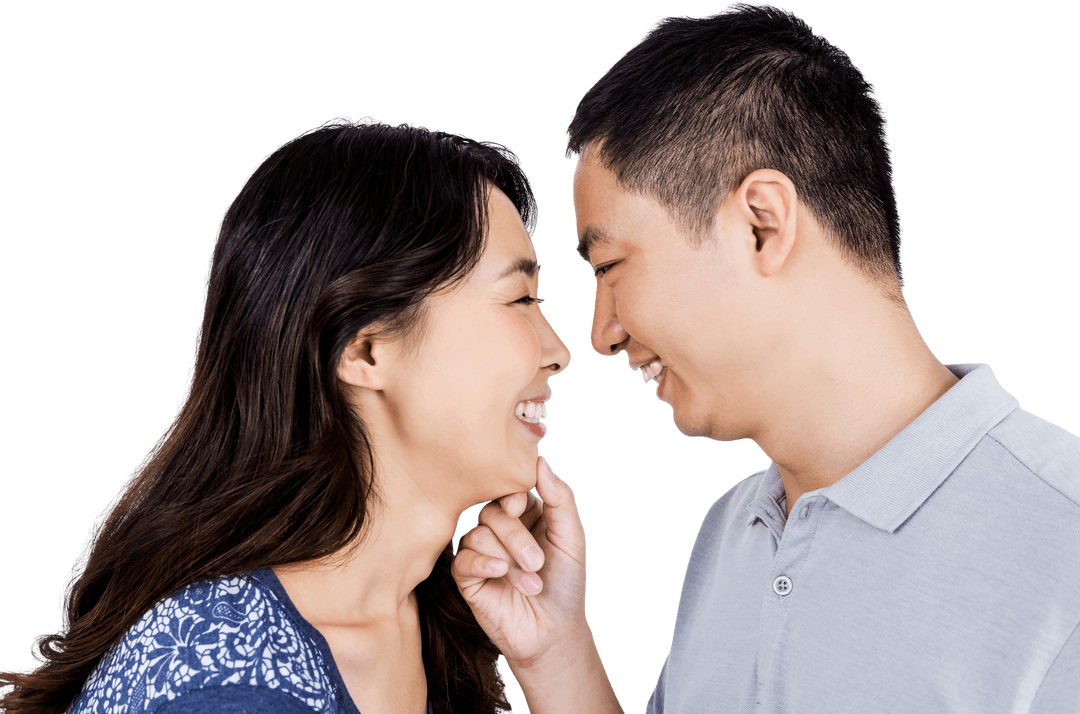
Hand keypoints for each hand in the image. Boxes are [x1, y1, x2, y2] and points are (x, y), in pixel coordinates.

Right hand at [452, 456, 587, 668]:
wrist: (554, 633)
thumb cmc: (566, 584)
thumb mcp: (572, 538)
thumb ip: (561, 498)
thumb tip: (541, 461)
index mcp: (526, 513)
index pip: (509, 488)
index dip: (510, 494)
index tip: (518, 507)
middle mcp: (501, 528)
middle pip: (493, 512)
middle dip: (516, 538)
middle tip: (537, 563)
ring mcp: (482, 552)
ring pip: (478, 534)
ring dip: (509, 560)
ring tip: (531, 584)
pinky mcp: (467, 577)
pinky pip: (463, 558)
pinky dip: (483, 564)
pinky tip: (500, 574)